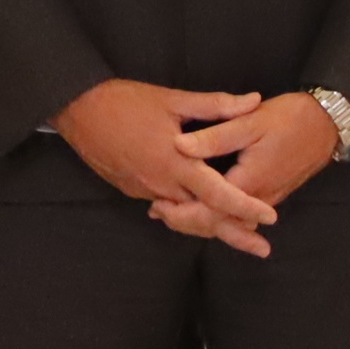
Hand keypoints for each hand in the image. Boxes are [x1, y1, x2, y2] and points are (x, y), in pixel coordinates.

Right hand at [55, 81, 279, 252]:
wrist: (78, 109)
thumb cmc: (125, 102)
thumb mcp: (173, 100)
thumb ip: (216, 105)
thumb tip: (254, 101)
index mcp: (176, 163)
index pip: (218, 194)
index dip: (246, 208)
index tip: (271, 218)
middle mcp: (161, 184)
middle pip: (203, 218)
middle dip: (234, 233)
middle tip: (262, 248)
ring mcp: (144, 191)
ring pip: (183, 216)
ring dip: (209, 225)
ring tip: (238, 234)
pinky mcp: (132, 190)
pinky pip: (165, 207)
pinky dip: (185, 212)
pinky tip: (197, 211)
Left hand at [162, 92, 341, 253]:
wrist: (328, 124)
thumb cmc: (290, 119)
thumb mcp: (250, 122)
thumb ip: (215, 137)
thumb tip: (178, 146)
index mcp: (249, 183)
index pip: (209, 211)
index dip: (181, 212)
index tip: (157, 204)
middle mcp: (258, 199)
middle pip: (217, 224)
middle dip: (185, 222)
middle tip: (157, 212)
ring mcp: (266, 200)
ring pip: (229, 223)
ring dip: (200, 222)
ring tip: (170, 214)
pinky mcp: (269, 196)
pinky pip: (239, 216)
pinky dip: (218, 216)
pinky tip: (202, 207)